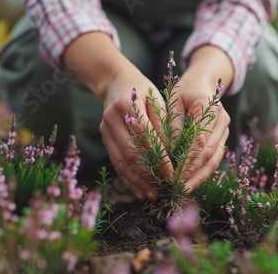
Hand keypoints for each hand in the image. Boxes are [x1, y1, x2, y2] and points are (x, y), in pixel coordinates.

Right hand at [100, 70, 173, 200]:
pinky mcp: (104, 138)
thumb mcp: (156, 99)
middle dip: (148, 174)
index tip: (173, 174)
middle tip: (165, 189)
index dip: (160, 158)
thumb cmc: (142, 90)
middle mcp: (112, 119)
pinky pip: (116, 163)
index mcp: (127, 105)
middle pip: (130, 153)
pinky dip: (128, 179)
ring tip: (153, 196)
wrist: (115, 82)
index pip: (146, 138)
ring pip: (121, 162)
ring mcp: (105, 130)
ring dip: (137, 182)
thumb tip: (171, 153)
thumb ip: (163, 123)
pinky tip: (140, 191)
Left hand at [172, 76, 230, 191]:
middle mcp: (222, 120)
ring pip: (213, 159)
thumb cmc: (182, 92)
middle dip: (192, 173)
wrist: (202, 84)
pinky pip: (214, 159)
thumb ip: (172, 126)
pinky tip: (190, 183)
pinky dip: (202, 172)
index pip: (199, 139)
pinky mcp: (222, 139)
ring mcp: (225, 130)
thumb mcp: (173, 102)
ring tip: (182, 190)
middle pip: (208, 153)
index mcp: (210, 107)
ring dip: (198, 177)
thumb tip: (169, 152)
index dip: (186, 159)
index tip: (172, 173)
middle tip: (175, 187)